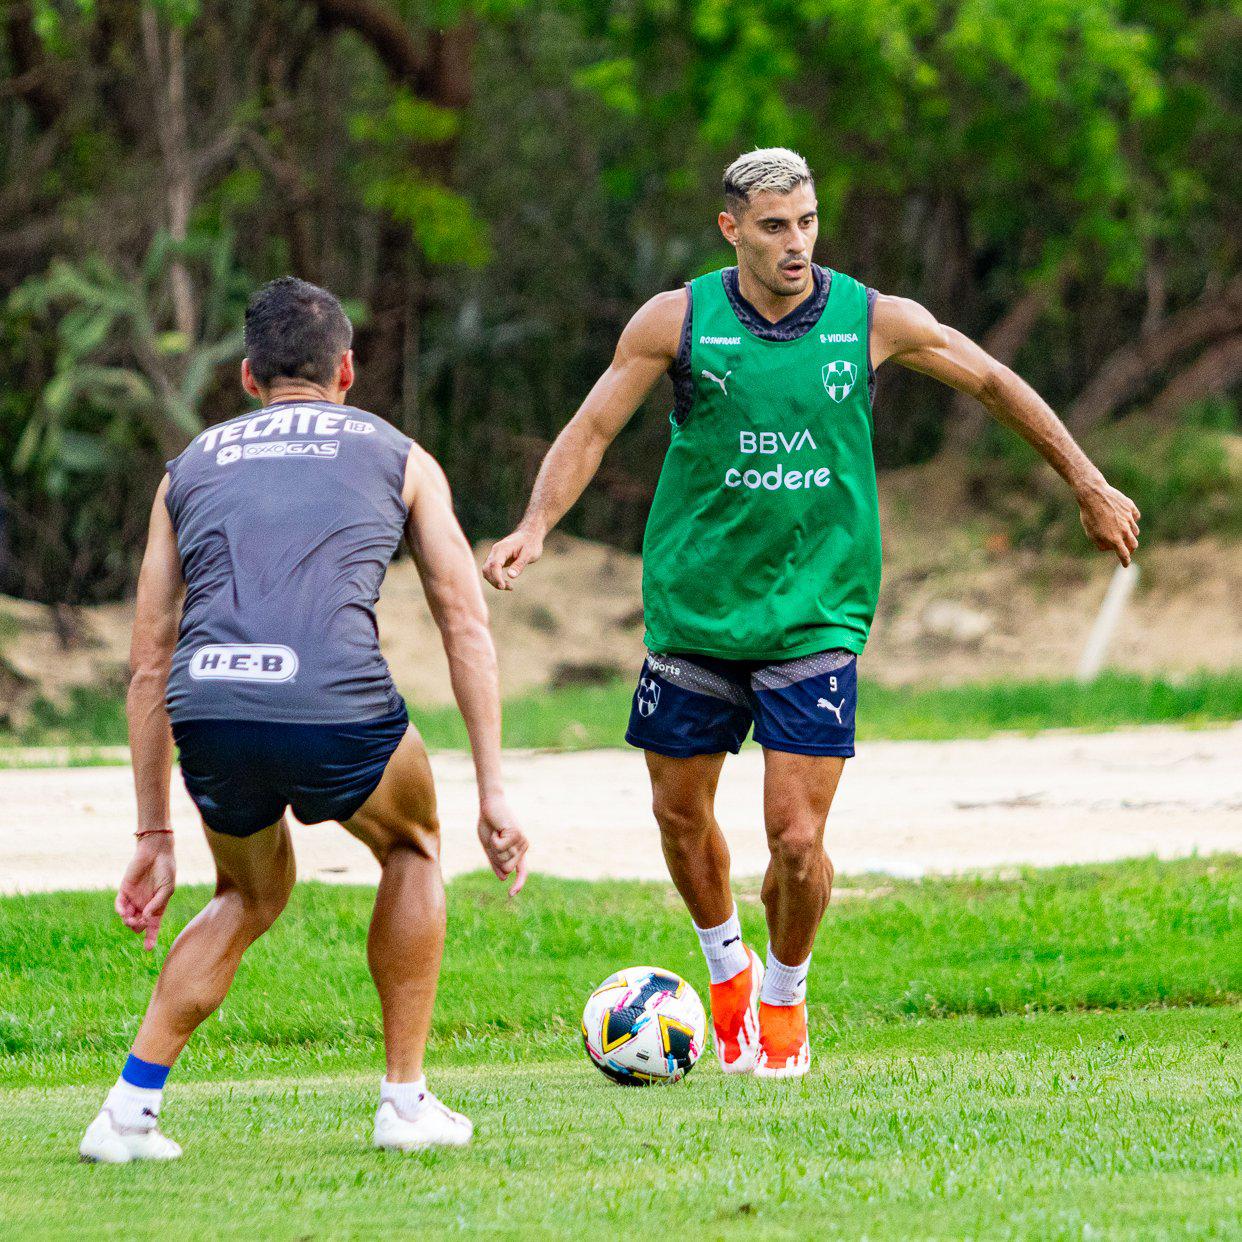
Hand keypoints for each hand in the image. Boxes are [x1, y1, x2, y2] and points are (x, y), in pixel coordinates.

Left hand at [115, 834, 175, 950]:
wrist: (156, 852)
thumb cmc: (166, 870)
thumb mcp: (167, 889)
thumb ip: (157, 904)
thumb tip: (146, 918)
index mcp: (157, 907)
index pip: (153, 927)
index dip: (151, 938)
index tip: (148, 949)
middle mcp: (145, 906)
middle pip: (138, 925)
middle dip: (137, 928)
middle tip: (139, 922)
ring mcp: (134, 899)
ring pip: (127, 919)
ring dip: (128, 922)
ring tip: (131, 919)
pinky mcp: (124, 891)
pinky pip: (119, 906)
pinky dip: (120, 911)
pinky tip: (124, 912)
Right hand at [477, 793, 528, 895]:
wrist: (489, 807)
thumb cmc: (489, 825)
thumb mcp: (489, 848)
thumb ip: (495, 862)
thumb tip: (504, 877)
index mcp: (517, 852)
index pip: (521, 871)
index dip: (518, 883)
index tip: (511, 894)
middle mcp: (522, 847)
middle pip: (506, 867)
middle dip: (495, 857)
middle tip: (494, 841)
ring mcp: (521, 841)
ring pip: (503, 858)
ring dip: (494, 847)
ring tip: (496, 833)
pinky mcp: (517, 834)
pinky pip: (501, 847)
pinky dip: (494, 839)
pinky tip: (498, 829)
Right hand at [482, 527, 543, 590]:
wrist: (530, 534)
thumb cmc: (531, 543)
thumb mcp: (529, 554)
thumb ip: (519, 564)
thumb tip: (511, 576)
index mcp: (502, 548)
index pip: (494, 565)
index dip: (496, 577)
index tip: (503, 586)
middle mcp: (495, 551)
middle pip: (487, 569)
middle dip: (495, 581)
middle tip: (510, 587)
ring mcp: (494, 555)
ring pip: (487, 571)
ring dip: (495, 581)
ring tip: (510, 587)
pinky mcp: (497, 560)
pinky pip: (491, 571)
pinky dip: (496, 579)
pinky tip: (506, 584)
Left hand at [1077, 481, 1140, 565]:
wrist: (1093, 494)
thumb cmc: (1089, 515)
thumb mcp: (1091, 534)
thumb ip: (1101, 544)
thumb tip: (1111, 548)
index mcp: (1114, 539)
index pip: (1124, 554)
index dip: (1125, 561)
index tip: (1126, 564)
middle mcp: (1124, 530)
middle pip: (1134, 544)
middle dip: (1131, 548)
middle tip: (1127, 549)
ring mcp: (1129, 518)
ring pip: (1135, 531)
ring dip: (1130, 534)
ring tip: (1123, 532)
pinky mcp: (1131, 508)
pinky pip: (1135, 517)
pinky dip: (1132, 520)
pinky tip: (1125, 518)